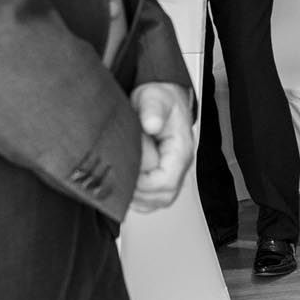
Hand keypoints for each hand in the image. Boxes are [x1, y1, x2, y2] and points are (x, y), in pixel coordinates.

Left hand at [129, 82, 193, 214]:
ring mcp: (170, 173)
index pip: (166, 182)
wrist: (161, 100)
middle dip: (137, 192)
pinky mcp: (159, 177)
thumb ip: (152, 110)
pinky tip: (124, 182)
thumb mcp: (154, 97)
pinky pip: (150, 200)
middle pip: (162, 197)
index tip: (126, 172)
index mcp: (181, 150)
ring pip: (155, 202)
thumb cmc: (159, 100)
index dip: (143, 184)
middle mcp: (178, 166)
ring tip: (120, 178)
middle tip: (119, 175)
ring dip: (135, 196)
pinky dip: (135, 197)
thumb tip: (152, 124)